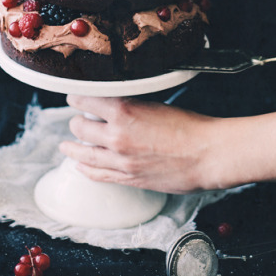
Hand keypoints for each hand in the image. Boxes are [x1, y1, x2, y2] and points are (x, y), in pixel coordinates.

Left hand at [59, 95, 233, 193]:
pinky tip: (80, 167)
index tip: (74, 97)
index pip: (86, 100)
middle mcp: (117, 136)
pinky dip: (86, 169)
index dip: (77, 98)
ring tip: (66, 145)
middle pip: (80, 127)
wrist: (208, 155)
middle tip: (77, 120)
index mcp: (124, 111)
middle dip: (77, 122)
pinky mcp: (128, 178)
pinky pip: (98, 174)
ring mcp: (121, 160)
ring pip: (84, 153)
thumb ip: (134, 106)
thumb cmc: (191, 127)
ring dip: (73, 148)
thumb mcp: (158, 104)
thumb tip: (119, 106)